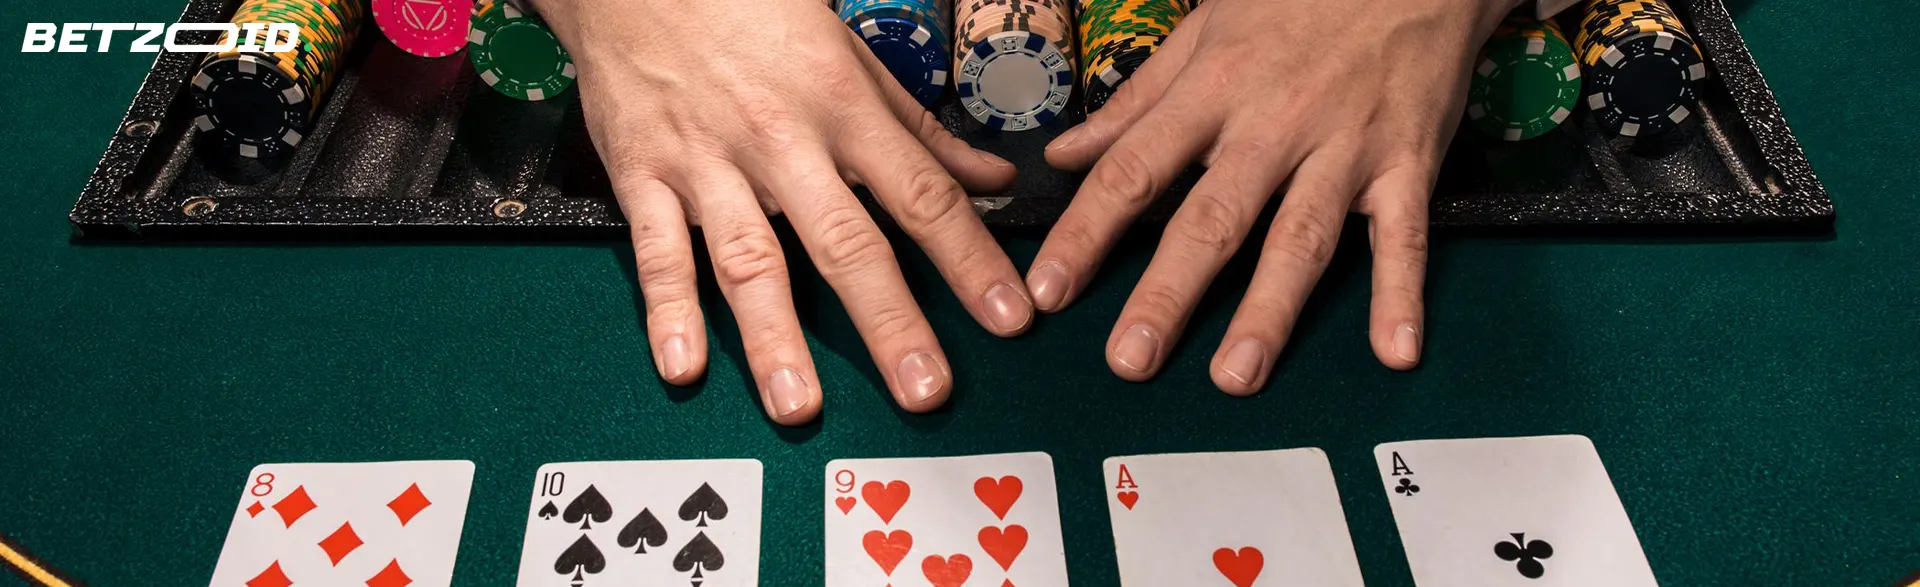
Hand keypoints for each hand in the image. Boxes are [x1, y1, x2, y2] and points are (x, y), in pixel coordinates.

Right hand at [540, 0, 1035, 423]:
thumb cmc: (755, 15)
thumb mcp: (851, 59)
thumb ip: (921, 131)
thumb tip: (995, 182)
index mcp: (844, 108)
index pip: (922, 195)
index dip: (969, 260)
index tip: (1008, 318)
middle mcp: (782, 140)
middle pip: (846, 242)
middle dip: (890, 322)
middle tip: (924, 390)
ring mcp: (709, 162)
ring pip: (749, 259)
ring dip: (776, 338)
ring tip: (800, 405)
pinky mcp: (643, 175)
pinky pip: (657, 250)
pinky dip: (667, 310)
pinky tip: (685, 365)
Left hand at [1030, 0, 1513, 391]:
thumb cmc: (1297, 0)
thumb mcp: (1205, 33)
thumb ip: (1135, 104)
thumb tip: (1063, 157)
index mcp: (1213, 90)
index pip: (1133, 169)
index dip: (1087, 232)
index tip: (1049, 290)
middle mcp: (1274, 124)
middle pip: (1213, 218)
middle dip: (1169, 292)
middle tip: (1130, 359)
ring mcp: (1344, 148)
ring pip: (1300, 238)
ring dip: (1268, 311)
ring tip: (1235, 377)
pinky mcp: (1408, 163)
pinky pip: (1405, 237)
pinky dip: (1401, 296)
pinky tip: (1394, 353)